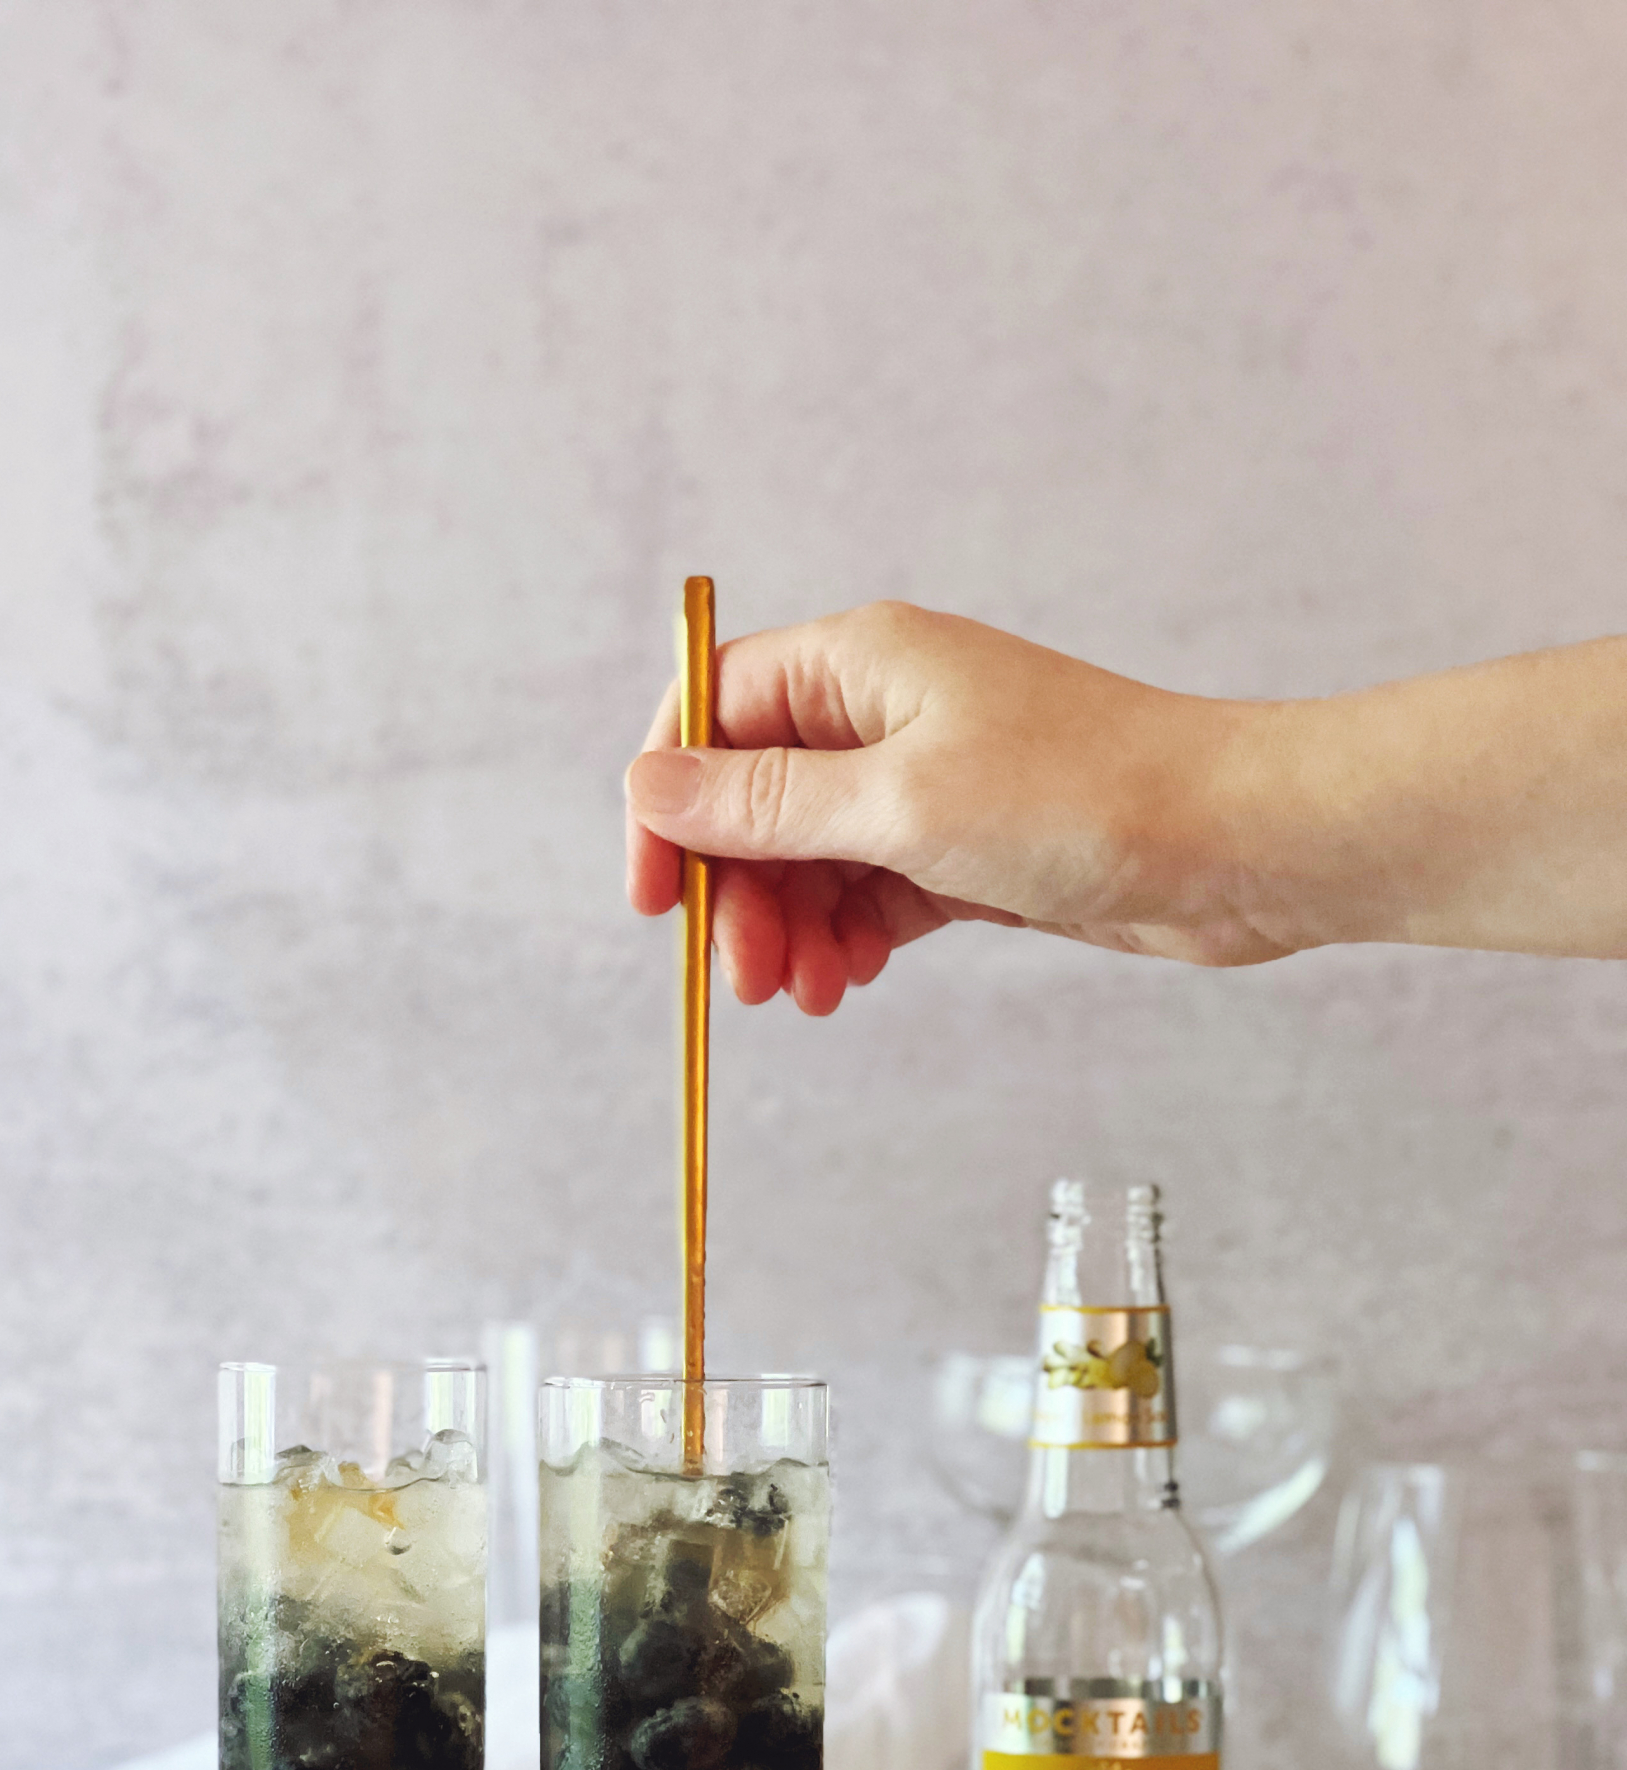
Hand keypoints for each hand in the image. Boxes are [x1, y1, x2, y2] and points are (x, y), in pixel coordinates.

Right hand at [624, 602, 1286, 1015]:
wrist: (1234, 845)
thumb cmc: (1085, 798)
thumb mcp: (898, 804)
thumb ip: (765, 803)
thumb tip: (649, 784)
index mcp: (860, 663)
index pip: (713, 711)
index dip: (668, 800)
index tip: (653, 895)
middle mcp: (885, 710)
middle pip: (754, 796)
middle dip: (736, 890)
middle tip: (743, 978)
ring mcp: (929, 778)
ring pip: (810, 855)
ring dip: (790, 927)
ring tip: (807, 994)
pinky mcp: (968, 842)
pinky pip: (870, 890)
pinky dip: (848, 936)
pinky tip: (850, 980)